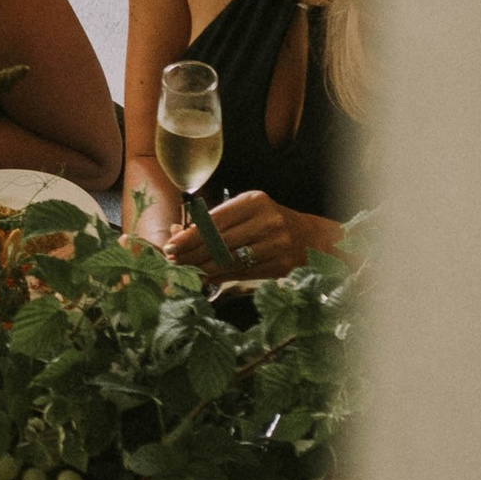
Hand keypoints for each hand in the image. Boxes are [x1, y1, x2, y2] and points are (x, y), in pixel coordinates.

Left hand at [178, 187, 335, 279]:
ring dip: (203, 268)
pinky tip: (206, 277)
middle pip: (220, 243)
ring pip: (230, 261)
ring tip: (186, 270)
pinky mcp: (280, 265)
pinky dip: (220, 277)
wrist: (310, 238)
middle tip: (174, 261)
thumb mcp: (246, 210)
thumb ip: (215, 220)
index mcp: (254, 202)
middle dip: (192, 254)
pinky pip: (242, 273)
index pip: (215, 221)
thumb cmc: (269, 221)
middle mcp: (267, 221)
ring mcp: (276, 244)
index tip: (171, 246)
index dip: (190, 236)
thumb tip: (176, 233)